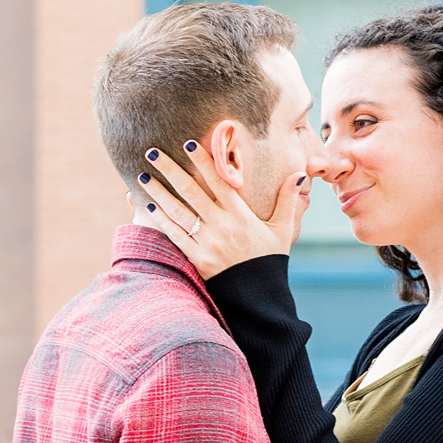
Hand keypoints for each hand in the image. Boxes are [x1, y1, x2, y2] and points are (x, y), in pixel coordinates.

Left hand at [135, 142, 305, 279]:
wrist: (258, 298)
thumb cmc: (269, 261)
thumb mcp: (283, 230)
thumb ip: (288, 201)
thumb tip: (300, 175)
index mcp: (241, 215)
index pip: (218, 181)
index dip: (203, 162)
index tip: (188, 144)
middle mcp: (221, 225)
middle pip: (191, 191)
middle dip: (170, 169)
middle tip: (152, 152)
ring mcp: (207, 242)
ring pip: (178, 211)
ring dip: (158, 192)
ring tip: (142, 176)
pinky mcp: (197, 258)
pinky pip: (176, 235)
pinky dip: (162, 220)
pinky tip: (150, 206)